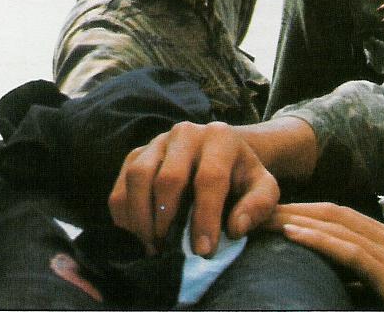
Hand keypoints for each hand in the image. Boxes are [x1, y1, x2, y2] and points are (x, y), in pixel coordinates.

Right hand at [108, 121, 279, 256]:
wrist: (220, 155)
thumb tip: (236, 227)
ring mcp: (157, 141)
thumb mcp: (263, 188)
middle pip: (169, 178)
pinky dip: (125, 215)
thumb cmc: (241, 177)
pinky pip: (120, 186)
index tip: (203, 251)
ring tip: (154, 246)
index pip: (210, 179)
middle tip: (172, 251)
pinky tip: (140, 234)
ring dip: (142, 219)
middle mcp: (186, 133)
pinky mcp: (135, 155)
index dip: (205, 218)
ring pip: (138, 178)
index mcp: (221, 137)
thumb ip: (259, 205)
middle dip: (168, 221)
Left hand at [269, 202, 383, 308]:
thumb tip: (353, 286)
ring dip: (296, 217)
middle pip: (336, 214)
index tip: (280, 213)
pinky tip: (293, 234)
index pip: (348, 219)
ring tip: (262, 214)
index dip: (312, 212)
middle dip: (296, 207)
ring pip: (338, 225)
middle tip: (257, 206)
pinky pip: (351, 251)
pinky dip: (319, 239)